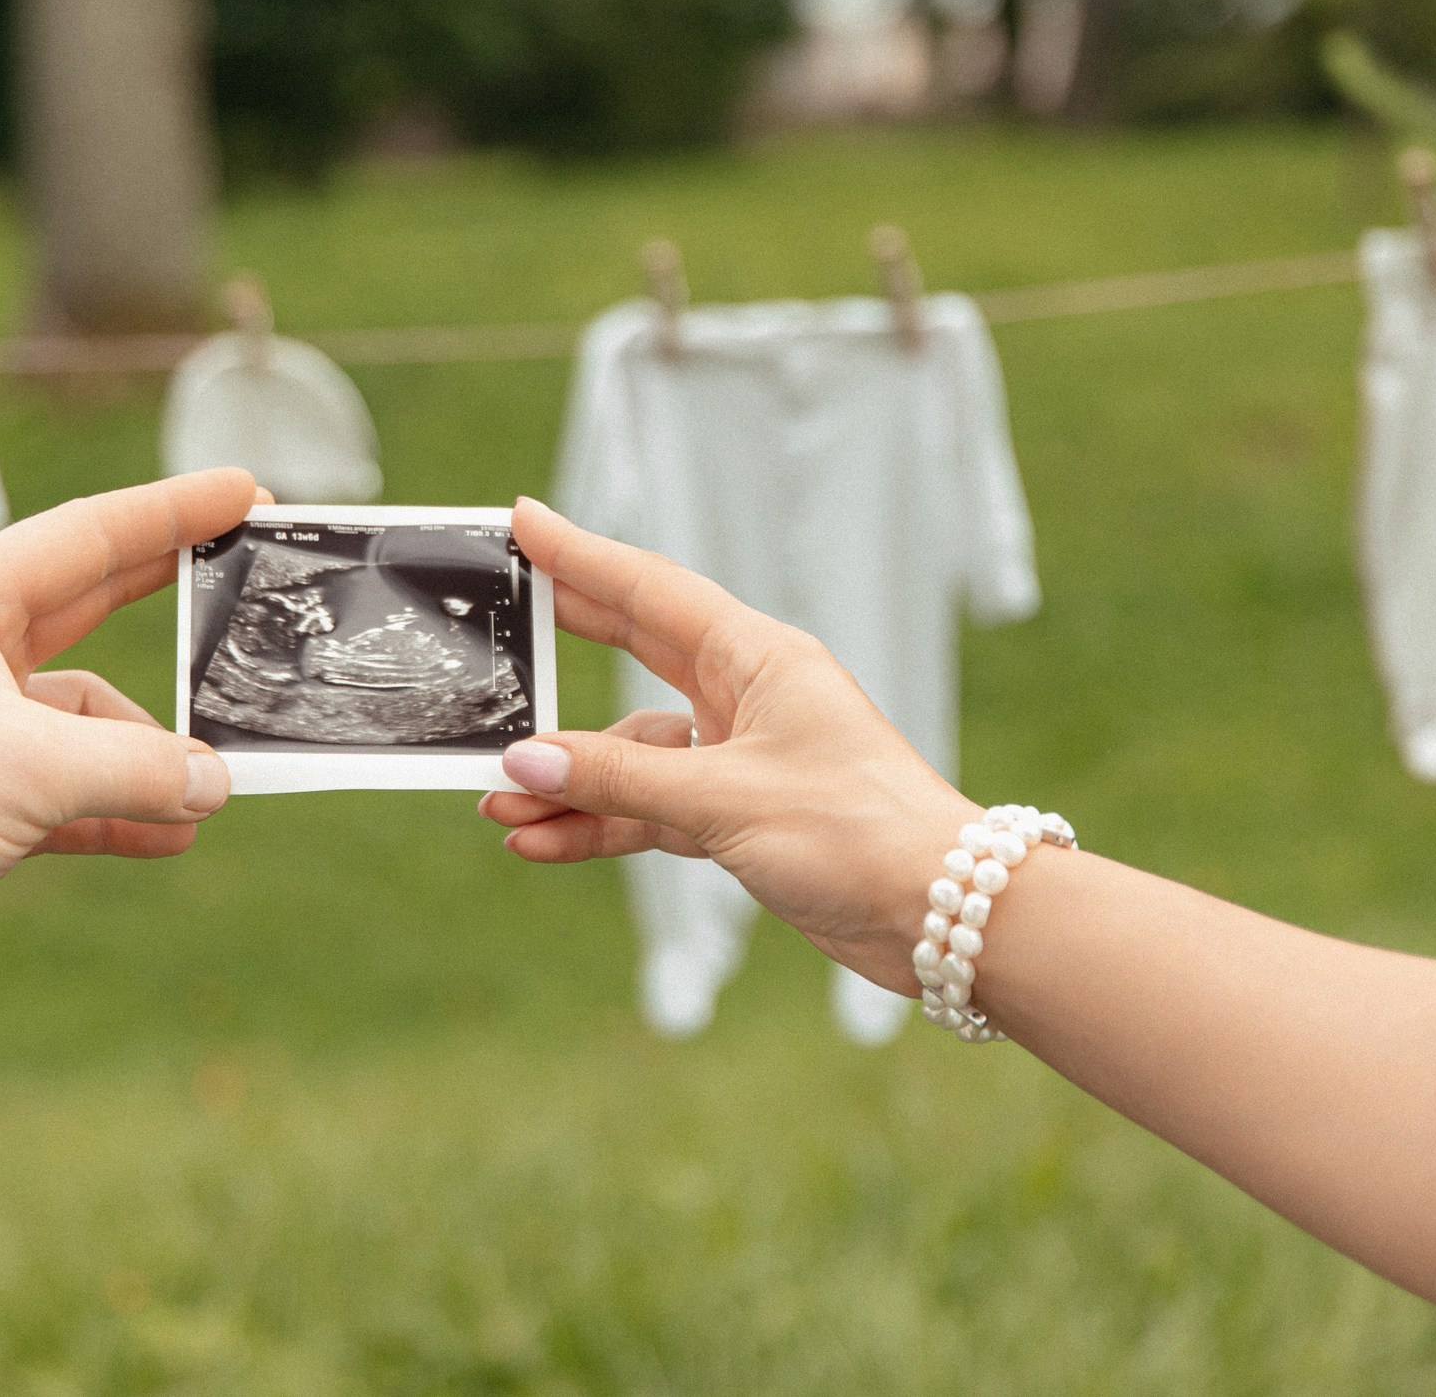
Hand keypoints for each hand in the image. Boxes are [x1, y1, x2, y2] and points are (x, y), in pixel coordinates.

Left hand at [0, 467, 258, 1009]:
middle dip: (171, 599)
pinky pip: (64, 789)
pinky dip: (115, 810)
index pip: (88, 537)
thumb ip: (137, 768)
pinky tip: (167, 835)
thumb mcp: (30, 771)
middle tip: (249, 574)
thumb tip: (213, 783)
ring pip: (83, 719)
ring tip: (210, 787)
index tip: (244, 490)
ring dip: (145, 753)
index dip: (173, 512)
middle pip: (92, 605)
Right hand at [480, 498, 982, 994]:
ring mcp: (741, 760)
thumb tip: (523, 765)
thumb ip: (619, 782)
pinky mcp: (738, 819)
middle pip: (635, 653)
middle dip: (563, 644)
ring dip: (566, 779)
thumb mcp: (725, 800)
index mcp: (759, 659)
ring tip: (497, 802)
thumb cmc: (859, 832)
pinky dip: (596, 825)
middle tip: (494, 620)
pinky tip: (541, 842)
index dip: (582, 556)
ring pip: (630, 755)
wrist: (941, 913)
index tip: (523, 522)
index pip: (651, 591)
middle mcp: (748, 697)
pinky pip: (647, 811)